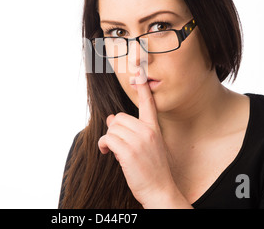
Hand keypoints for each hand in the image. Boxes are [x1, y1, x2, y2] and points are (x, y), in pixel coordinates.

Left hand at [98, 66, 189, 207]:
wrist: (159, 190)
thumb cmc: (152, 170)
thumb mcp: (146, 147)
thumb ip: (131, 131)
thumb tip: (111, 117)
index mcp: (154, 129)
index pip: (148, 104)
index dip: (142, 88)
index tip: (138, 72)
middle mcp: (147, 132)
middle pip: (119, 117)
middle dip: (114, 129)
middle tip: (116, 144)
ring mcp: (138, 141)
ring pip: (112, 128)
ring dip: (108, 139)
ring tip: (113, 150)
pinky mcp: (128, 152)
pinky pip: (107, 138)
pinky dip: (103, 145)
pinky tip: (106, 152)